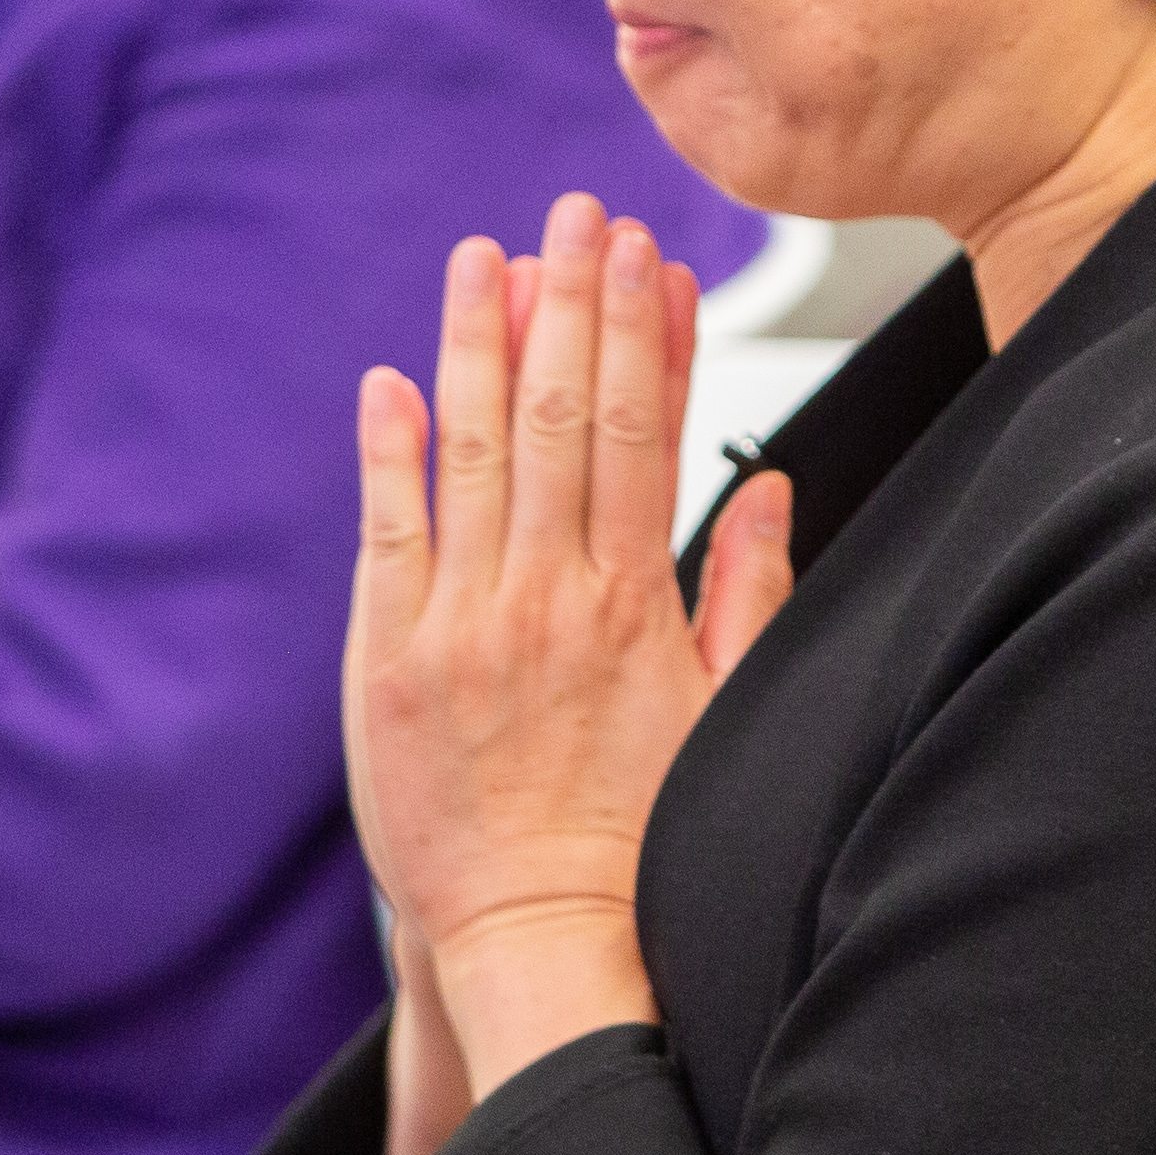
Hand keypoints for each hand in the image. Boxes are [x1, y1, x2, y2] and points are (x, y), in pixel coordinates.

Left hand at [345, 197, 795, 1119]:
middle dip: (571, 302)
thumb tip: (767, 488)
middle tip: (575, 214)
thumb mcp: (723, 715)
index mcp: (633, 604)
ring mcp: (463, 623)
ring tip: (486, 257)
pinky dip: (390, 451)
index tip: (648, 254)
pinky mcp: (388, 659)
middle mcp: (548, 598)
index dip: (644, 331)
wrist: (546, 940)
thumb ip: (744, 594)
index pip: (642, 430)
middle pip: (561, 414)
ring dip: (480, 342)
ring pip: (473, 450)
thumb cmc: (635, 839)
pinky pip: (387, 532)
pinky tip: (393, 381)